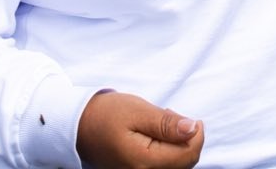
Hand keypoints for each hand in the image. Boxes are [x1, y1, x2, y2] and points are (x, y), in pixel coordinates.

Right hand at [76, 90, 203, 168]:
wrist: (79, 125)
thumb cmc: (106, 115)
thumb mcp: (139, 112)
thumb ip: (167, 124)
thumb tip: (193, 129)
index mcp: (144, 162)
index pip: (188, 155)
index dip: (197, 134)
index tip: (190, 118)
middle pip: (185, 162)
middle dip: (187, 139)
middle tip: (171, 117)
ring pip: (177, 164)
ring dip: (177, 144)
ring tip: (161, 124)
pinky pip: (163, 165)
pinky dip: (168, 149)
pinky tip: (156, 134)